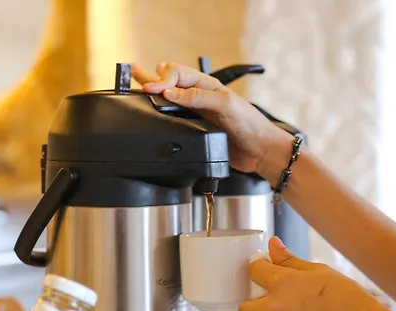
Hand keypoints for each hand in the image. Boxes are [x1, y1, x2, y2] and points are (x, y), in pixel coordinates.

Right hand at [132, 62, 290, 172]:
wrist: (260, 151)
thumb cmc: (250, 125)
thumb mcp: (225, 105)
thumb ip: (198, 97)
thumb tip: (170, 92)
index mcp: (207, 86)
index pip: (178, 75)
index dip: (163, 80)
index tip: (153, 90)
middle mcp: (200, 98)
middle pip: (171, 83)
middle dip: (153, 78)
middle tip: (135, 74)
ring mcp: (197, 115)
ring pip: (171, 100)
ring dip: (155, 92)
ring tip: (139, 83)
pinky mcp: (197, 131)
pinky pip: (176, 121)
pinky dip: (163, 115)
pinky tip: (155, 111)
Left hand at [239, 237, 389, 310]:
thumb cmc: (346, 298)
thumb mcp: (318, 270)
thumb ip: (289, 260)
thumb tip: (273, 244)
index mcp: (280, 284)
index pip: (253, 270)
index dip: (259, 268)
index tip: (266, 269)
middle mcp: (273, 309)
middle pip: (244, 308)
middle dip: (251, 302)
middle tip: (268, 298)